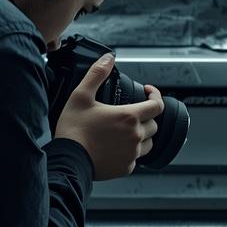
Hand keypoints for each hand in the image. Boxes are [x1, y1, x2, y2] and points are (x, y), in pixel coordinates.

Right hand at [54, 54, 164, 180]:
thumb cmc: (74, 130)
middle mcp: (135, 136)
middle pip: (154, 124)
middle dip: (146, 117)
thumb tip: (108, 58)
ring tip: (125, 131)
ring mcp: (132, 154)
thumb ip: (96, 74)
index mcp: (129, 116)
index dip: (155, 96)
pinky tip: (116, 147)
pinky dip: (130, 152)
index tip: (148, 93)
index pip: (157, 105)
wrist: (68, 160)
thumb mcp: (81, 96)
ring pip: (149, 143)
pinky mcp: (127, 168)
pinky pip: (136, 158)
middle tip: (130, 114)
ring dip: (141, 135)